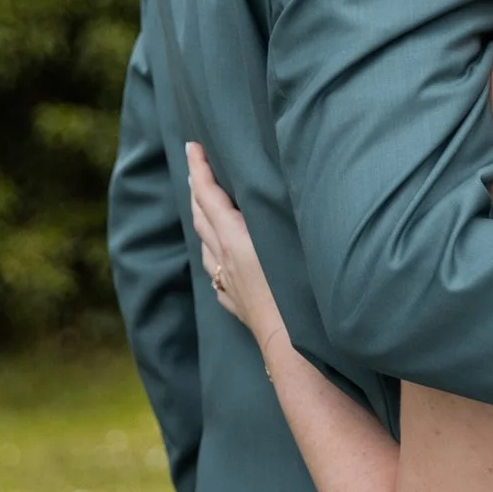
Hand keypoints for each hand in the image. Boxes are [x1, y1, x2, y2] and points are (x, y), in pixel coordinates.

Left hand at [187, 142, 286, 352]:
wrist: (290, 346)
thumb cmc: (300, 293)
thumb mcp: (294, 243)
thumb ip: (285, 213)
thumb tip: (286, 184)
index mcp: (236, 238)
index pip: (210, 195)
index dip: (200, 169)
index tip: (192, 145)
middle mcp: (224, 257)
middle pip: (201, 215)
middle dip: (196, 187)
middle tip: (196, 165)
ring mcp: (226, 281)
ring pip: (205, 242)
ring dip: (201, 217)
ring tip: (203, 204)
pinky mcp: (232, 300)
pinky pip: (214, 269)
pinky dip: (212, 252)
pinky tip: (217, 256)